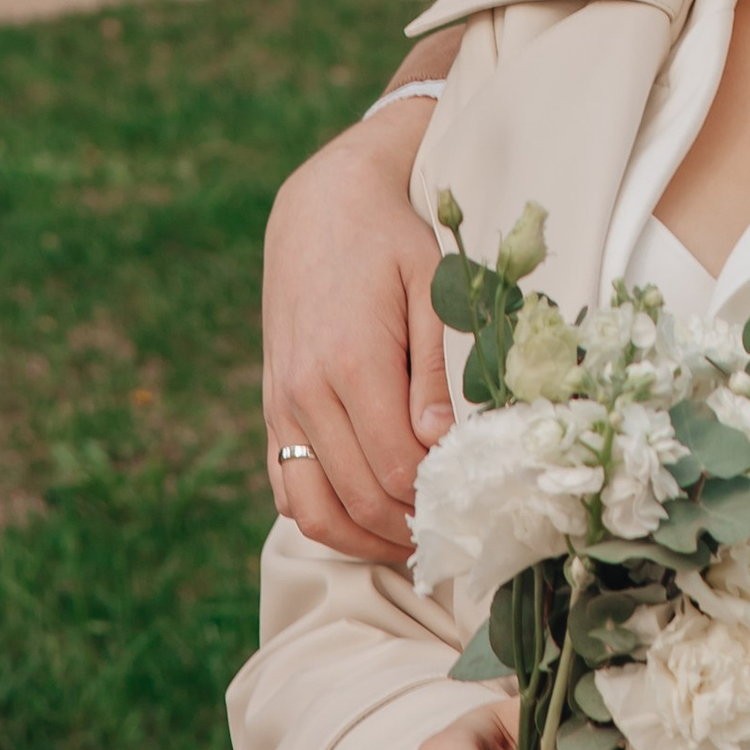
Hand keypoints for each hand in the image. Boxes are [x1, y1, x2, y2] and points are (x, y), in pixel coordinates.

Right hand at [262, 98, 451, 562]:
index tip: (477, 500)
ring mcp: (282, 405)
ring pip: (315, 510)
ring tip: (415, 542)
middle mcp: (306, 392)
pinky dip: (325, 520)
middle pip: (361, 497)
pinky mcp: (272, 409)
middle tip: (458, 532)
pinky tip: (369, 522)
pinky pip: (287, 490)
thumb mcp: (433, 283)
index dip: (438, 497)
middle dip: (410, 527)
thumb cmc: (393, 240)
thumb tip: (441, 442)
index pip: (398, 467)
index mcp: (352, 361)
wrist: (323, 206)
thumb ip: (438, 365)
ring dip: (366, 540)